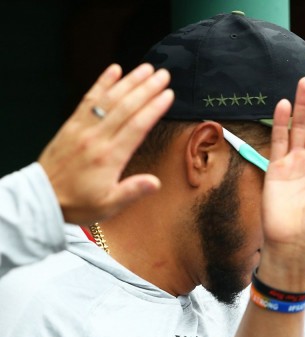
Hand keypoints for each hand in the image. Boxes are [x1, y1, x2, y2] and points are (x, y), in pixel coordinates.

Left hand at [38, 63, 173, 224]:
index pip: (137, 126)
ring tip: (146, 68)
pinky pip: (89, 100)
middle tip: (163, 75)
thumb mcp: (108, 206)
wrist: (43, 198)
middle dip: (146, 88)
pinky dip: (101, 83)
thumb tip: (155, 183)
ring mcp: (83, 128)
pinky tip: (113, 71)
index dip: (154, 108)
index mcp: (109, 157)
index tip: (168, 95)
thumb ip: (132, 192)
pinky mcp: (72, 125)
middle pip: (126, 107)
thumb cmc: (78, 203)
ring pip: (109, 99)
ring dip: (129, 81)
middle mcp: (96, 138)